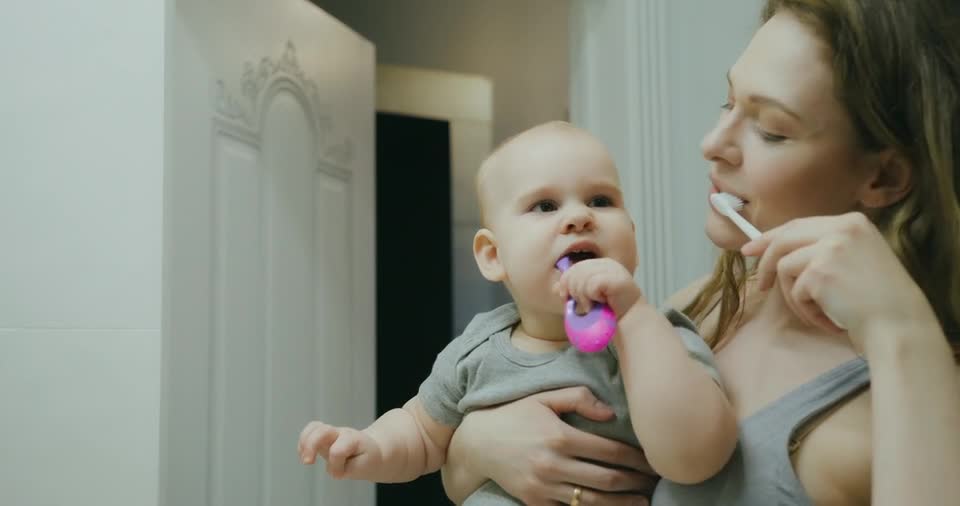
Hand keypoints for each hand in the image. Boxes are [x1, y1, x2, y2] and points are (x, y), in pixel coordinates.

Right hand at [298, 421, 381, 479]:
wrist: (372, 450)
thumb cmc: (367, 458)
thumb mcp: (363, 467)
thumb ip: (347, 469)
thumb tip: (330, 468)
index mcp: (352, 440)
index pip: (337, 451)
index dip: (336, 466)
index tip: (341, 475)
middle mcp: (340, 433)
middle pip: (322, 431)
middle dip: (311, 446)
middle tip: (308, 463)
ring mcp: (331, 434)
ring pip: (313, 427)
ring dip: (304, 443)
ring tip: (305, 459)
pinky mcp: (323, 437)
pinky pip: (309, 432)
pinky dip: (302, 443)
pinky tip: (303, 455)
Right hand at [447, 386, 657, 505]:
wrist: (478, 444)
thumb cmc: (514, 416)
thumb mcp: (544, 398)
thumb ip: (579, 398)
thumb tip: (611, 413)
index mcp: (560, 436)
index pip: (609, 451)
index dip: (635, 458)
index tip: (652, 460)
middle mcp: (553, 464)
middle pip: (606, 480)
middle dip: (635, 482)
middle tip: (654, 482)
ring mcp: (544, 487)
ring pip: (592, 501)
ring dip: (622, 503)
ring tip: (642, 501)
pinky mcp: (535, 502)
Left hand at [555, 258, 643, 317]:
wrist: (630, 320)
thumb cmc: (609, 310)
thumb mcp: (586, 298)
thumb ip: (572, 291)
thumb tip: (555, 288)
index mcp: (598, 264)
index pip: (574, 267)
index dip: (565, 282)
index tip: (565, 297)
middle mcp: (605, 263)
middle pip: (576, 271)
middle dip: (573, 291)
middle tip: (582, 305)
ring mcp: (612, 269)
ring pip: (582, 279)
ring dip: (583, 297)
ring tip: (591, 306)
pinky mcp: (616, 278)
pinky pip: (592, 285)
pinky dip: (592, 297)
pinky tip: (601, 302)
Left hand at [741, 212, 938, 350]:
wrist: (899, 324)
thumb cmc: (877, 300)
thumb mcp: (855, 260)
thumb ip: (824, 250)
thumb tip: (778, 252)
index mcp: (852, 222)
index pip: (799, 225)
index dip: (771, 237)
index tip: (752, 248)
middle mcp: (841, 228)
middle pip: (784, 239)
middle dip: (764, 261)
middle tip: (758, 283)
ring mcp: (829, 247)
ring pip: (784, 267)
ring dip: (795, 297)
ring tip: (817, 312)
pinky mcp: (819, 271)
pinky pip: (794, 291)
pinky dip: (806, 310)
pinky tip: (828, 319)